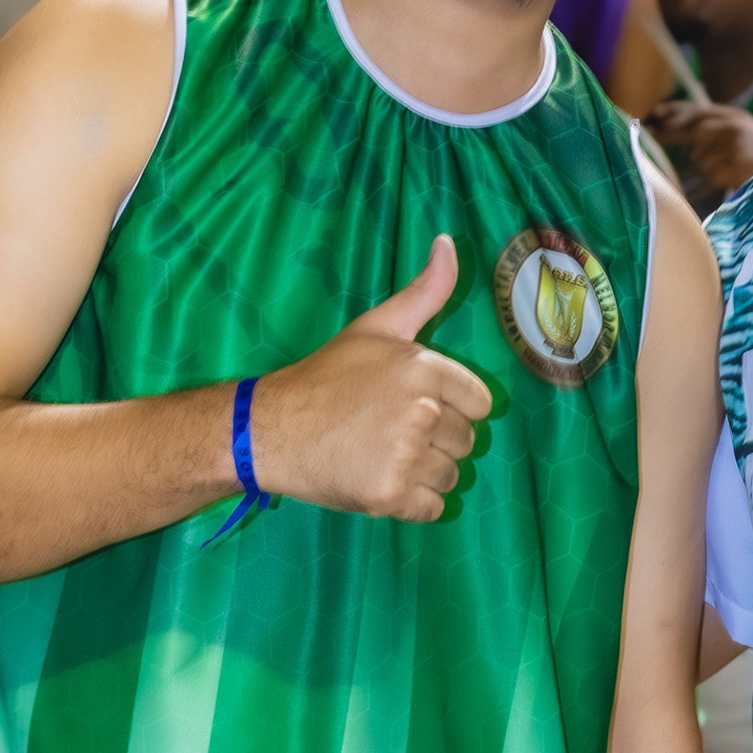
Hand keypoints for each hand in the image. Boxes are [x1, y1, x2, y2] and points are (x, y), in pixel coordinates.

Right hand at [251, 236, 491, 520]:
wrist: (271, 429)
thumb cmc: (326, 378)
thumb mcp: (375, 327)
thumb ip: (424, 292)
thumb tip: (449, 243)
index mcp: (424, 368)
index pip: (481, 403)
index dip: (452, 407)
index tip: (415, 407)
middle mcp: (421, 411)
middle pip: (466, 441)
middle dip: (436, 441)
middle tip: (390, 432)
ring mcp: (405, 455)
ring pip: (451, 476)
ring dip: (425, 474)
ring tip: (384, 456)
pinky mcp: (389, 495)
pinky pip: (432, 509)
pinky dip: (413, 503)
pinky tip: (382, 482)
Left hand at [643, 100, 752, 194]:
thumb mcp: (745, 136)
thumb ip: (719, 132)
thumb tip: (686, 135)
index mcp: (736, 116)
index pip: (698, 110)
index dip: (673, 111)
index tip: (652, 113)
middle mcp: (733, 124)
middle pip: (691, 129)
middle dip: (669, 133)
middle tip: (649, 132)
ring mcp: (732, 143)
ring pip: (699, 159)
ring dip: (709, 169)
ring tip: (733, 172)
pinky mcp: (733, 161)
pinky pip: (711, 176)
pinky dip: (719, 182)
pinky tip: (736, 180)